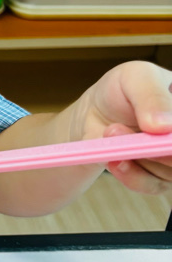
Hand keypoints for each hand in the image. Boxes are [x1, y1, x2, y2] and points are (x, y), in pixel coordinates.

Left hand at [74, 61, 171, 195]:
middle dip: (154, 147)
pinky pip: (153, 185)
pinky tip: (115, 160)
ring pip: (169, 171)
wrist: (96, 112)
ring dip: (135, 157)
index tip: (157, 130)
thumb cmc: (123, 90)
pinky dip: (131, 174)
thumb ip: (152, 97)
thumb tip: (165, 126)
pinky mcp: (161, 177)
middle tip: (115, 129)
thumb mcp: (135, 77)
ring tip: (111, 131)